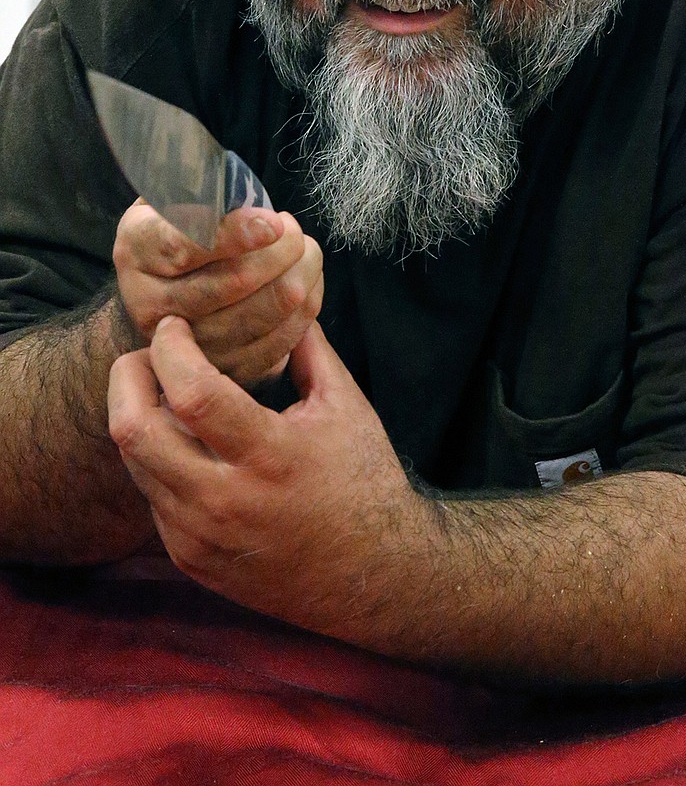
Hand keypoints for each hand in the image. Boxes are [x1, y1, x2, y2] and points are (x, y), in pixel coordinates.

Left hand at [107, 316, 428, 634]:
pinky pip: (150, 496)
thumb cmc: (364, 480)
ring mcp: (202, 536)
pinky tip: (183, 441)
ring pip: (133, 462)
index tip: (174, 326)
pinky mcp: (190, 559)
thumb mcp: (346, 404)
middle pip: (133, 430)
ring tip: (163, 392)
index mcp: (270, 454)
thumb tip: (282, 293)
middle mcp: (226, 501)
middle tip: (148, 355)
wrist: (371, 577)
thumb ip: (307, 346)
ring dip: (137, 415)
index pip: (190, 392)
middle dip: (128, 377)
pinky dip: (156, 459)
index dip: (170, 347)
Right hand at [113, 202, 322, 385]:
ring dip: (298, 280)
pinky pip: (273, 346)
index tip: (275, 222)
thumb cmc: (180, 230)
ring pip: (256, 318)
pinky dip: (302, 314)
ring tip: (308, 252)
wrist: (162, 294)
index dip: (233, 235)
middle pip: (228, 286)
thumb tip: (236, 186)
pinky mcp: (218, 369)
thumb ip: (199, 184)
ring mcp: (183, 346)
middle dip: (279, 254)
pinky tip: (309, 284)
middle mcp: (149, 303)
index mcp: (136, 250)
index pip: (181, 247)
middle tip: (296, 232)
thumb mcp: (174, 195)